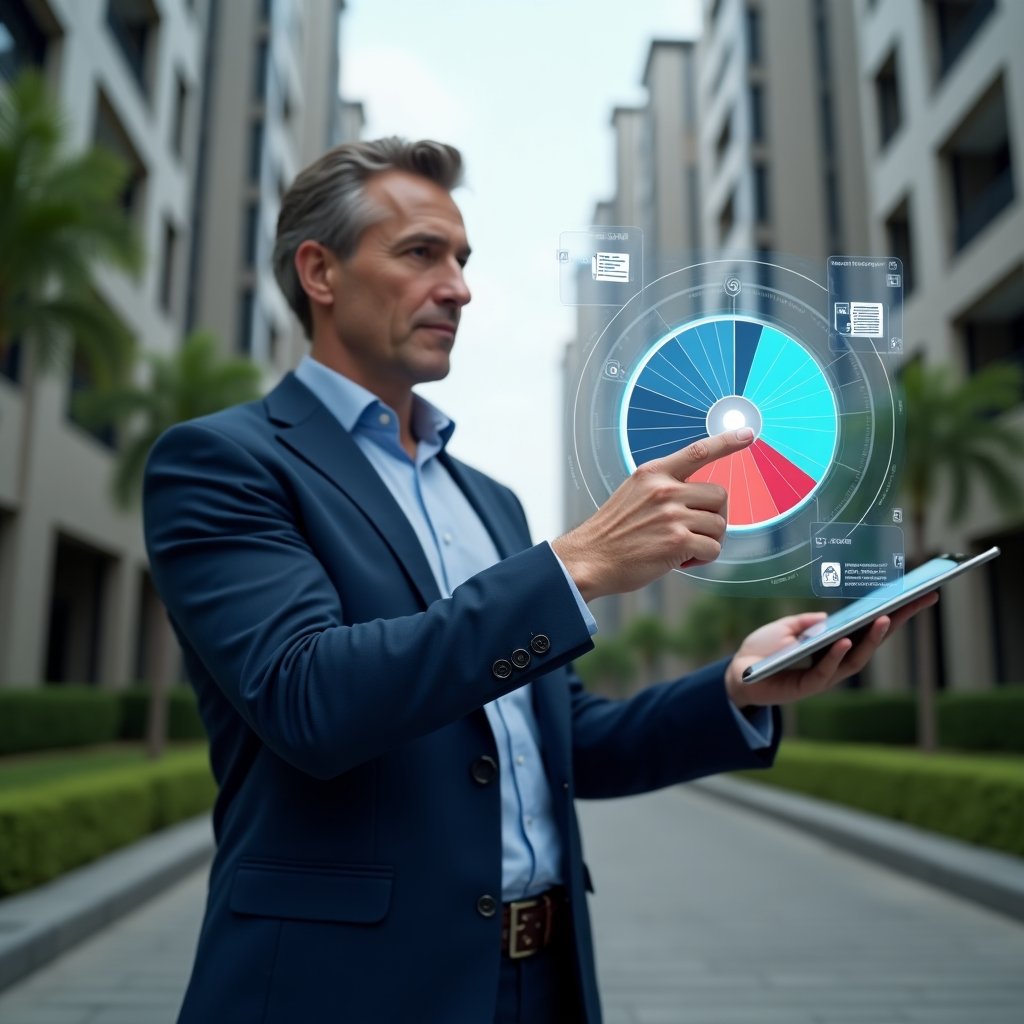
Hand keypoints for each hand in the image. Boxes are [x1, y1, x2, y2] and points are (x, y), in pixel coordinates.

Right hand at [552, 429, 754, 601]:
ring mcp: (671, 514)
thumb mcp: (633, 494)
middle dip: (713, 516)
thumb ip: (663, 487)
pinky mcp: (677, 541)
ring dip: (707, 541)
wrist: (589, 559)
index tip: (748, 433)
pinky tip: (680, 560)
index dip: (726, 442)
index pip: (698, 451)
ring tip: (682, 548)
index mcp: (653, 473)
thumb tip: (698, 495)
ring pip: (719, 525)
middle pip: (719, 495)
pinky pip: (713, 548)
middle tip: (693, 531)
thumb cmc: (613, 532)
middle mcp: (664, 489)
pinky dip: (702, 559)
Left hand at [724, 592, 938, 708]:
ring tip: (885, 618)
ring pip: (856, 659)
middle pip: (873, 641)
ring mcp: (824, 676)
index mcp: (834, 644)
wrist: (738, 673)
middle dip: (898, 620)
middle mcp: (836, 661)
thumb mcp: (786, 627)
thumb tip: (829, 618)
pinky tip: (846, 640)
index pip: (868, 627)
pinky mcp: (807, 686)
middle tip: (921, 599)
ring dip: (872, 639)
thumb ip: (807, 622)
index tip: (918, 593)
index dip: (893, 612)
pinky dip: (837, 655)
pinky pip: (826, 671)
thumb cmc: (762, 650)